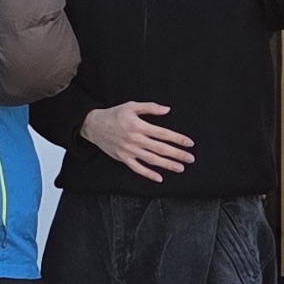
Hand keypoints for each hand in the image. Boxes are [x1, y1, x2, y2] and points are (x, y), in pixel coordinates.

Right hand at [80, 102, 196, 183]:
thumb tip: (167, 110)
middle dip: (177, 154)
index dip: (177, 138)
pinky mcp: (123, 158)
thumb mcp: (131, 106)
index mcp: (139, 126)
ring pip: (152, 160)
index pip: (163, 133)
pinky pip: (137, 168)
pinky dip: (148, 174)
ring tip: (180, 168)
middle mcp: (135, 139)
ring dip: (167, 164)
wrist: (93, 125)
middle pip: (160, 148)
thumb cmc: (114, 114)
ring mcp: (129, 150)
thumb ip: (150, 107)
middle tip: (190, 158)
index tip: (189, 143)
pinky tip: (159, 178)